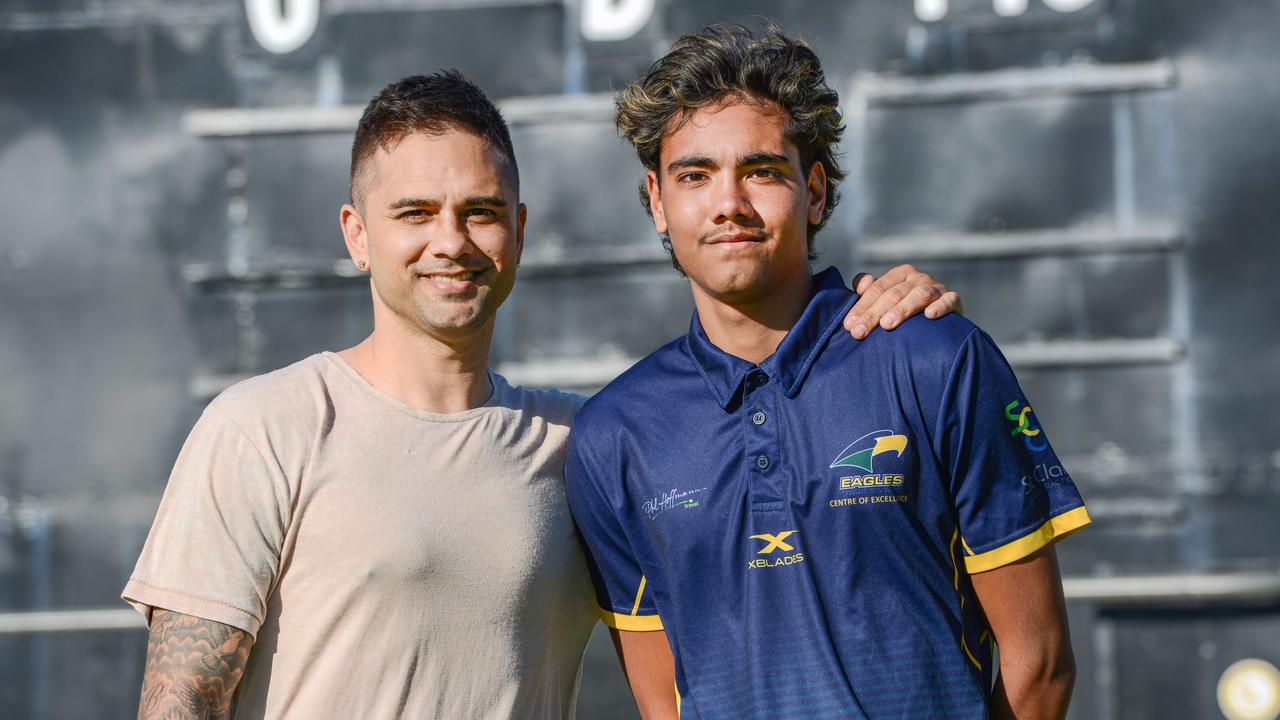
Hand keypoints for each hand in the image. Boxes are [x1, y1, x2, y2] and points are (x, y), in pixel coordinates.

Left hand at [844, 264, 962, 339]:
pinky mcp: (954, 299)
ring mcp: (937, 287)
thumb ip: (871, 291)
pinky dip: (940, 306)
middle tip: (859, 332)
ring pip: (918, 295)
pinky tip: (930, 316)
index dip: (861, 307)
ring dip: (902, 309)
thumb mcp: (887, 298)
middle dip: (874, 314)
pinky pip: (949, 300)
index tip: (849, 326)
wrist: (942, 321)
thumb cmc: (906, 309)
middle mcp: (918, 278)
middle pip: (893, 294)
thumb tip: (860, 285)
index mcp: (900, 274)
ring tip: (887, 325)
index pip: (876, 289)